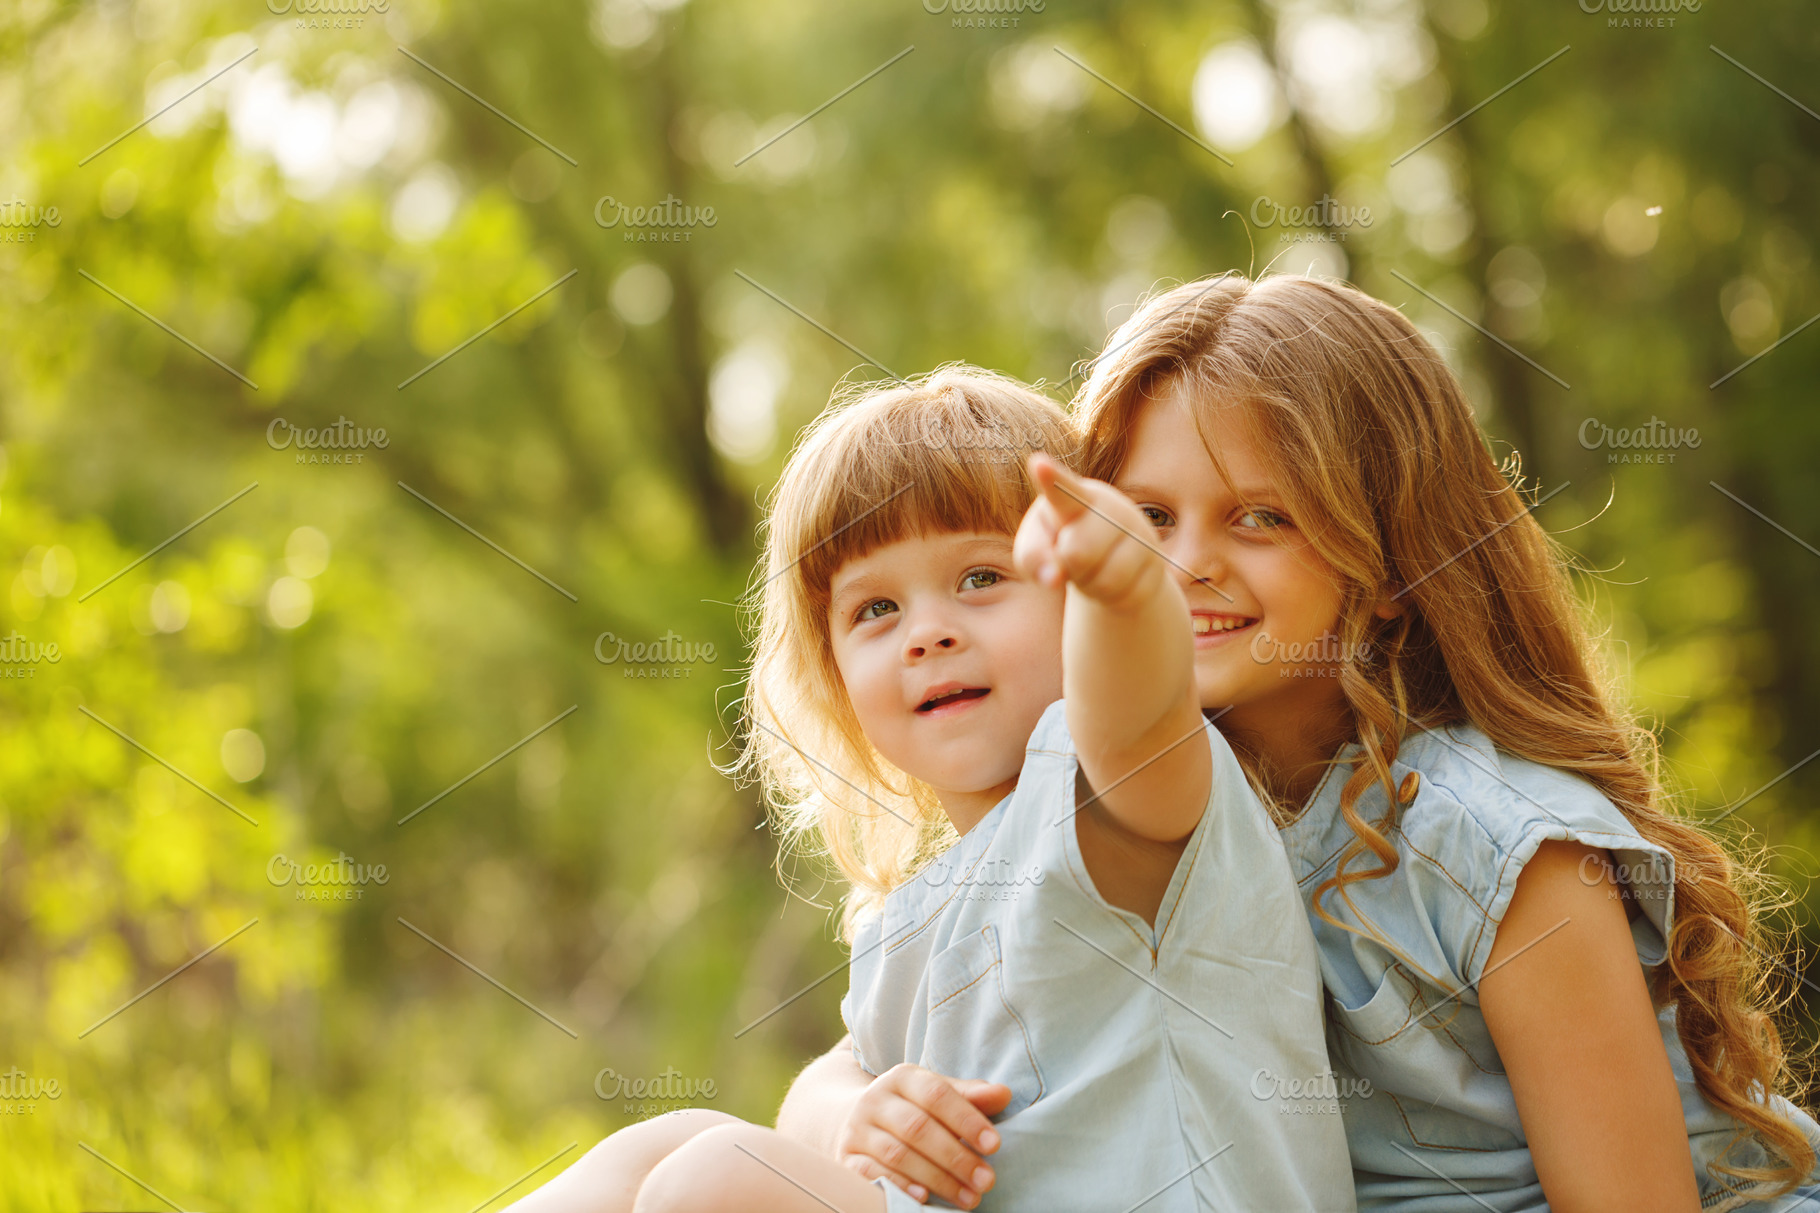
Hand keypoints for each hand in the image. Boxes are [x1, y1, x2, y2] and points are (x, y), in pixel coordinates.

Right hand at [834, 1064, 1008, 1208]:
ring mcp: (858, 1130)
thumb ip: (970, 1096)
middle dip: (956, 1157)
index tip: (994, 1145)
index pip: (937, 1094)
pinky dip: (900, 1186)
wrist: (860, 1121)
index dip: (966, 1119)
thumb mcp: (939, 1095)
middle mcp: (876, 1100)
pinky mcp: (846, 1158)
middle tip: (987, 1180)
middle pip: (918, 1127)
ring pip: (898, 1154)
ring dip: (937, 1179)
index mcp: (903, 1077)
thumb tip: (1003, 1094)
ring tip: (969, 1197)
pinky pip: (871, 1173)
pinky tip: (925, 1199)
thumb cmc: (913, 1109)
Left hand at [1014, 453, 1162, 612]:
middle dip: (1069, 567)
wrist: (1108, 559)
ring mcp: (1139, 533)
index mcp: (1074, 497)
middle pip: (1077, 553)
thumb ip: (1033, 557)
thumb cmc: (1060, 547)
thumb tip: (1053, 577)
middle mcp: (1112, 508)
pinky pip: (1128, 596)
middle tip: (1073, 559)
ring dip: (1091, 587)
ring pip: (1106, 581)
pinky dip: (1112, 600)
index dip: (1051, 479)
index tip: (1038, 464)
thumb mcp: (1035, 550)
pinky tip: (1114, 582)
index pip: (1063, 489)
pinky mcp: (1157, 562)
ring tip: (1093, 570)